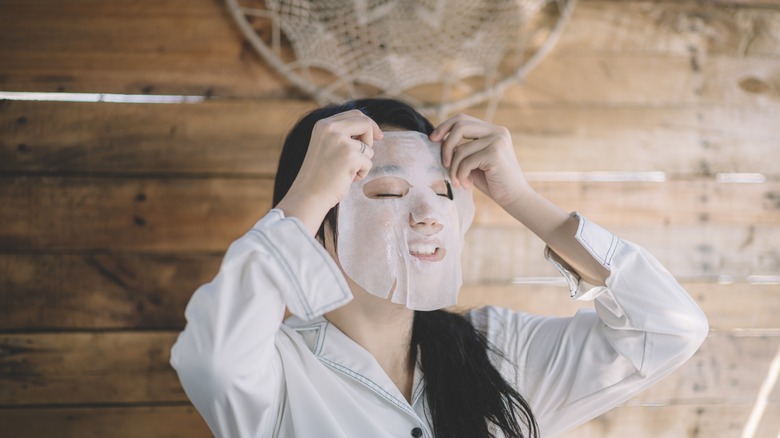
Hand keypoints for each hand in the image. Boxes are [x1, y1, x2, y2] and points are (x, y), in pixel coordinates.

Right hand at [278, 110, 382, 234]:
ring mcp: (340, 141)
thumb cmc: (318, 175)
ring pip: (368, 148)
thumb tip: (370, 131)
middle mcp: (331, 128)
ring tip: (345, 172)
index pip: (355, 114)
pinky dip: (361, 173)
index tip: (377, 136)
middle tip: (367, 153)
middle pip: (365, 122)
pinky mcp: (350, 156)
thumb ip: (342, 135)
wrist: (308, 195)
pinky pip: (368, 162)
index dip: (368, 124)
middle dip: (371, 137)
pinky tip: (347, 179)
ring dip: (362, 162)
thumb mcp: (326, 146)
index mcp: (323, 124)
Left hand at [430, 114, 530, 209]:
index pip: (462, 119)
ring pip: (460, 149)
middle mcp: (497, 131)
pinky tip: (467, 185)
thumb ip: (461, 149)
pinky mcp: (495, 153)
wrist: (515, 198)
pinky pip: (466, 162)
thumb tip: (437, 140)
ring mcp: (497, 140)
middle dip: (446, 145)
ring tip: (458, 181)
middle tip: (443, 164)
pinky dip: (461, 175)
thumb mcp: (473, 161)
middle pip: (460, 126)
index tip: (432, 140)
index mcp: (492, 130)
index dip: (444, 127)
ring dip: (454, 169)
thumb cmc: (492, 182)